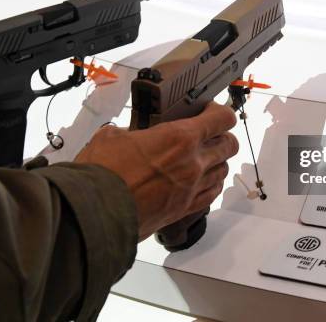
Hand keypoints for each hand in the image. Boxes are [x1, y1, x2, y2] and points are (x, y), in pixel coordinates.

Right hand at [75, 102, 238, 240]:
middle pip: (230, 144)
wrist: (94, 215)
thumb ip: (130, 132)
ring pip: (223, 170)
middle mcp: (194, 163)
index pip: (223, 118)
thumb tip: (130, 135)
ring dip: (216, 161)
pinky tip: (198, 180)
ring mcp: (192, 188)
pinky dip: (210, 184)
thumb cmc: (102, 175)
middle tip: (207, 134)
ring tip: (200, 157)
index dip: (221, 111)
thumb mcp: (112, 137)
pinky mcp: (185, 210)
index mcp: (180, 138)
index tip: (210, 111)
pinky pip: (212, 193)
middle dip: (222, 136)